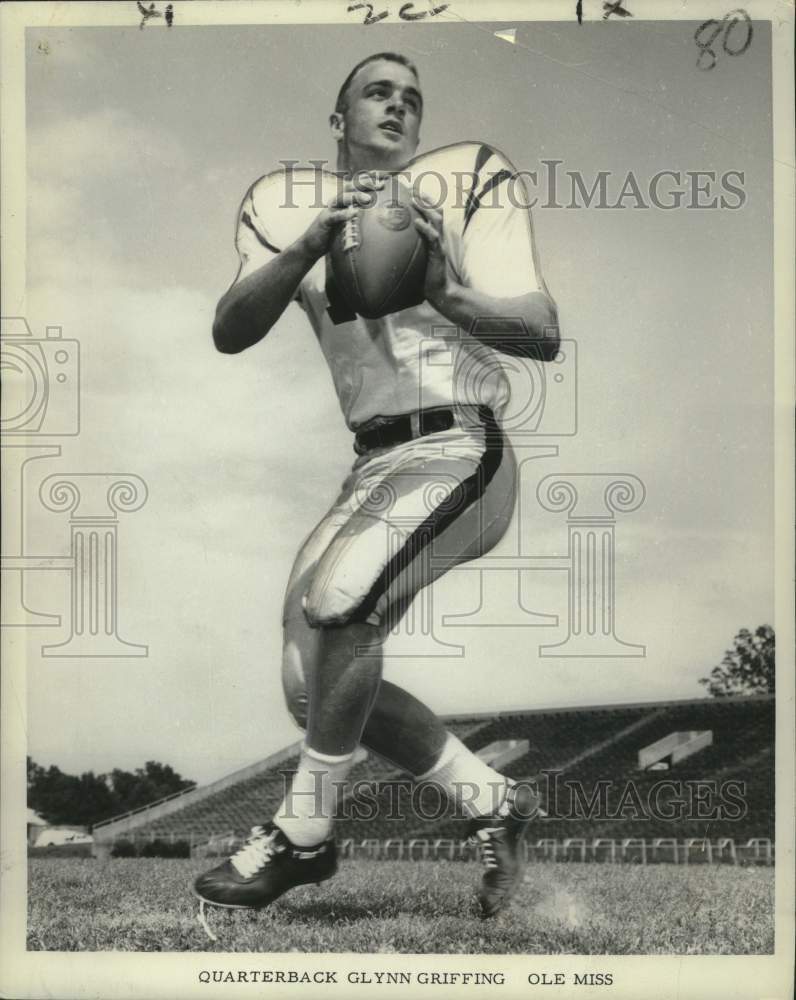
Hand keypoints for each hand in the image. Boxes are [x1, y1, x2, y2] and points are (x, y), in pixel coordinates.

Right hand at [298, 174, 384, 261]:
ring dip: (356, 197)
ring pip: (343, 198)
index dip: (370, 179)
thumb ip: (361, 216)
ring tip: (368, 199)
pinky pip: (335, 216)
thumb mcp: (349, 222)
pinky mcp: (325, 221)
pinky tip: (354, 213)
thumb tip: (381, 216)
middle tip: (381, 184)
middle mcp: (337, 201)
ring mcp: (330, 209)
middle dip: (366, 183)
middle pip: (352, 186)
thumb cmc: (334, 233)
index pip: (358, 185)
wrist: (313, 244)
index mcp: (344, 199)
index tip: (385, 176)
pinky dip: (344, 214)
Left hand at [412, 196, 455, 310]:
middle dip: (424, 197)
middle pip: (435, 209)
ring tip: (414, 199)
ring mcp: (439, 244)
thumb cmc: (425, 277)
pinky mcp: (439, 253)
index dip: (423, 199)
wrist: (439, 291)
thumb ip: (407, 249)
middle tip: (412, 187)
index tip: (410, 189)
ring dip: (425, 207)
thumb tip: (387, 245)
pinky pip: (433, 238)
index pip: (430, 212)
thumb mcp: (415, 259)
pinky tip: (417, 223)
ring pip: (436, 219)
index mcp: (433, 236)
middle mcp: (438, 236)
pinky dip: (426, 229)